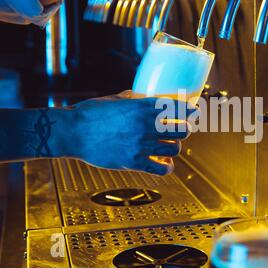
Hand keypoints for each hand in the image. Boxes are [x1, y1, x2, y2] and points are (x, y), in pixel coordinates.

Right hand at [68, 91, 195, 174]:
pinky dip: (167, 167)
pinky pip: (161, 169)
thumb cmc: (91, 112)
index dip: (191, 111)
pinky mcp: (133, 162)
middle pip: (182, 130)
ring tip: (170, 146)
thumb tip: (147, 98)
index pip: (178, 107)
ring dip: (175, 147)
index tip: (195, 112)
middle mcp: (146, 126)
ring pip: (174, 149)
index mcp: (143, 107)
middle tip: (183, 129)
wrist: (72, 132)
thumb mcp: (116, 99)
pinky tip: (164, 165)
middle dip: (185, 129)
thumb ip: (135, 99)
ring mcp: (141, 145)